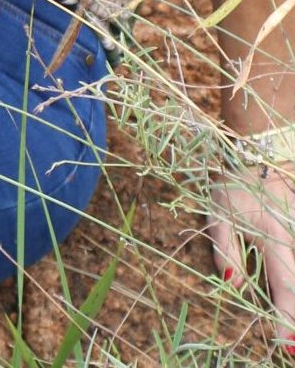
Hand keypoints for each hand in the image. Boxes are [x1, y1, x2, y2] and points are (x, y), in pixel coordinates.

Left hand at [208, 163, 294, 352]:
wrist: (257, 155)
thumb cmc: (232, 186)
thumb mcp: (216, 212)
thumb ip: (225, 249)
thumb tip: (232, 285)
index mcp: (273, 233)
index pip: (284, 281)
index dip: (287, 315)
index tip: (286, 343)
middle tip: (294, 350)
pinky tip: (294, 288)